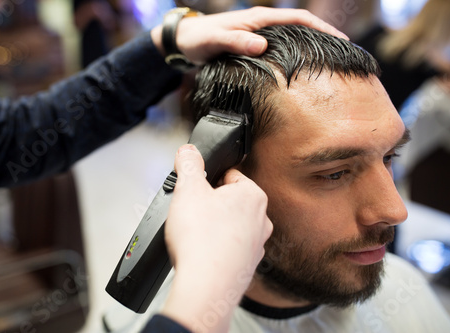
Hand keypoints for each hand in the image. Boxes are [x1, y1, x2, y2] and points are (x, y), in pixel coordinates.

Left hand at [151, 6, 347, 64]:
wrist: (184, 42)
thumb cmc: (198, 40)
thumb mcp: (215, 40)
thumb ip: (235, 41)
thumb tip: (262, 45)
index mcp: (259, 19)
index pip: (299, 19)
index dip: (322, 28)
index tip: (340, 41)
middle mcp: (263, 25)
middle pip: (302, 28)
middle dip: (324, 38)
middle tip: (344, 56)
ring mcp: (260, 36)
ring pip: (293, 39)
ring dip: (311, 48)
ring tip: (329, 64)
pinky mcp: (254, 47)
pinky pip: (281, 50)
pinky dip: (295, 56)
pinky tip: (300, 70)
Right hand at [161, 144, 271, 331]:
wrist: (206, 288)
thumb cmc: (201, 240)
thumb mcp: (188, 189)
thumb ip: (189, 164)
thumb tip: (189, 151)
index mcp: (253, 196)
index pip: (228, 175)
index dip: (206, 181)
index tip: (195, 191)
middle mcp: (261, 220)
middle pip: (229, 201)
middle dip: (209, 205)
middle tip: (191, 215)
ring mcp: (256, 246)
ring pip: (229, 227)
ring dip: (212, 228)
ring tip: (195, 236)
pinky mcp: (246, 267)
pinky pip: (228, 250)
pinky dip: (215, 249)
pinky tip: (201, 254)